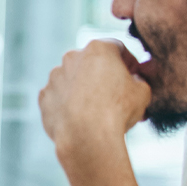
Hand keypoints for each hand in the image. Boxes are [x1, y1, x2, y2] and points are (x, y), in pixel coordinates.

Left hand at [38, 40, 151, 157]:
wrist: (87, 137)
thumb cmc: (117, 111)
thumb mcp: (142, 92)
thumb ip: (139, 80)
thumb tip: (134, 80)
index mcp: (98, 49)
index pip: (117, 48)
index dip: (128, 62)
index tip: (134, 75)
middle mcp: (72, 57)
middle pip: (92, 63)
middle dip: (104, 75)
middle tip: (116, 94)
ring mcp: (55, 77)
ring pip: (73, 80)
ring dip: (84, 89)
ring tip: (98, 111)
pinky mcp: (44, 97)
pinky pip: (59, 97)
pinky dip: (68, 104)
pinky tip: (80, 119)